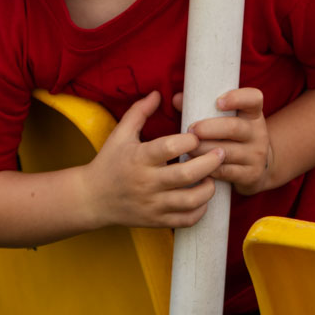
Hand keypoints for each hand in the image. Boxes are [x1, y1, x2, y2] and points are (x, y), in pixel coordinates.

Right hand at [83, 91, 224, 229]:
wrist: (93, 198)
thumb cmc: (109, 161)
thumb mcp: (120, 134)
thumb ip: (139, 112)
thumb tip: (158, 93)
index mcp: (138, 158)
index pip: (169, 147)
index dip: (189, 140)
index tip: (197, 135)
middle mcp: (147, 182)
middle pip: (186, 174)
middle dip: (209, 162)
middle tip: (221, 152)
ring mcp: (152, 204)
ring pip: (190, 200)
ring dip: (208, 188)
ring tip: (213, 176)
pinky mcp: (156, 221)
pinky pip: (186, 220)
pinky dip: (200, 210)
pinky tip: (202, 197)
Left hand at [172, 88, 272, 195]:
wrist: (256, 166)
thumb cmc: (231, 135)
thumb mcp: (226, 118)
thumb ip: (202, 106)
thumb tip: (177, 98)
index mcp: (252, 113)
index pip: (253, 99)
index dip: (237, 98)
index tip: (218, 101)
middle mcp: (258, 133)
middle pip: (234, 127)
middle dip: (209, 129)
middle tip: (191, 130)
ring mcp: (256, 155)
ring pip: (227, 152)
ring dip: (203, 150)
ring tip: (188, 149)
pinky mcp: (250, 174)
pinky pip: (226, 171)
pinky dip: (208, 168)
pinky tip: (196, 165)